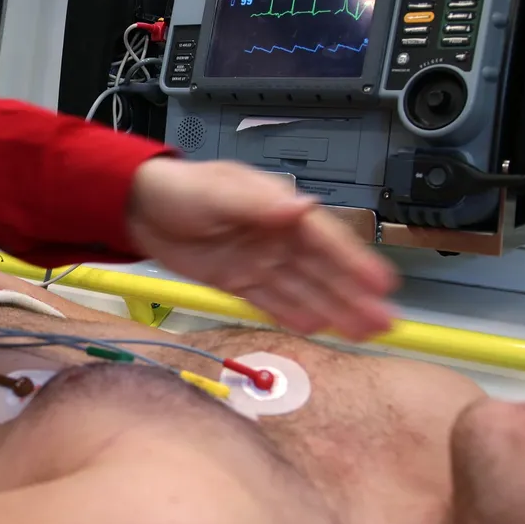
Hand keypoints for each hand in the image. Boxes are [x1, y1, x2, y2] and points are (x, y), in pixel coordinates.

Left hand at [128, 157, 397, 339]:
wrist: (137, 209)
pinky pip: (271, 301)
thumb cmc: (180, 190)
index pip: (325, 239)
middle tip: (387, 323)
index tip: (383, 284)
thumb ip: (257, 204)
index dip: (355, 262)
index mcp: (278, 209)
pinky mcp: (237, 281)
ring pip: (303, 290)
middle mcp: (276, 237)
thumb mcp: (217, 192)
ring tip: (365, 333)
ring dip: (334, 310)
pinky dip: (294, 314)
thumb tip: (300, 206)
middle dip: (354, 296)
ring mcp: (258, 261)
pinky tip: (320, 329)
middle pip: (322, 271)